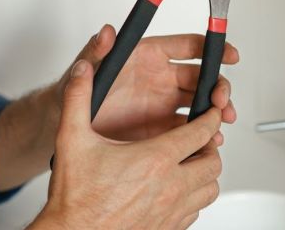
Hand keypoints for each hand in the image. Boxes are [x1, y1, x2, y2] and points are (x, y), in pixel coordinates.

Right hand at [33, 60, 222, 228]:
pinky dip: (194, 197)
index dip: (211, 117)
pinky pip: (196, 211)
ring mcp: (171, 212)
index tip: (212, 111)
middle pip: (213, 162)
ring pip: (210, 189)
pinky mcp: (167, 229)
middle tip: (201, 138)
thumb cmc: (74, 196)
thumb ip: (77, 98)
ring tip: (193, 163)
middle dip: (211, 146)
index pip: (200, 133)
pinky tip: (178, 189)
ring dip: (205, 174)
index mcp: (154, 160)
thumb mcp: (71, 139)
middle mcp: (169, 187)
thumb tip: (82, 70)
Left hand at [60, 25, 238, 141]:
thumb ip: (97, 51)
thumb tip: (107, 31)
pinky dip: (204, 133)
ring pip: (201, 103)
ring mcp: (163, 104)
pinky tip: (210, 140)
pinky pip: (190, 129)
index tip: (228, 53)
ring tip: (222, 121)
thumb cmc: (76, 91)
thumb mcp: (85, 70)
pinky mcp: (161, 129)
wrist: (64, 125)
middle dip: (218, 85)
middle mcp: (160, 78)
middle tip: (221, 98)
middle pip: (201, 76)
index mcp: (148, 57)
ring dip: (216, 110)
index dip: (211, 47)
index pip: (188, 46)